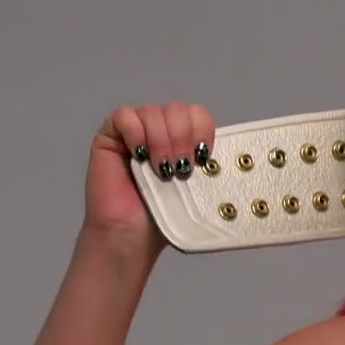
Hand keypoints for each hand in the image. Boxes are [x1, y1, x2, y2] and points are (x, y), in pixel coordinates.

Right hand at [83, 102, 214, 254]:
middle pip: (177, 109)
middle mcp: (160, 131)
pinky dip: (135, 133)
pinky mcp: (110, 136)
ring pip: (153, 111)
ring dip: (161, 140)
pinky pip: (124, 116)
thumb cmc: (165, 216)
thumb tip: (235, 156)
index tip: (203, 156)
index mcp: (183, 140)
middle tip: (181, 167)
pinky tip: (139, 156)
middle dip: (183, 136)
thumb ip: (211, 165)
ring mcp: (135, 131)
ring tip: (161, 169)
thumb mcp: (199, 188)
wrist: (132, 236)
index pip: (197, 113)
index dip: (202, 129)